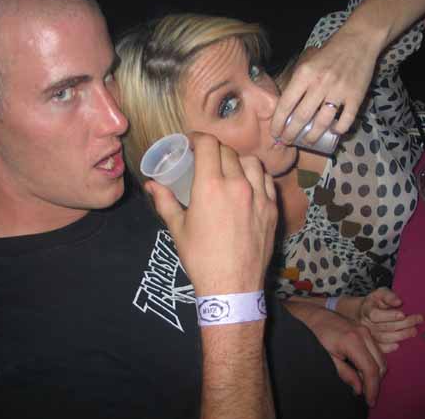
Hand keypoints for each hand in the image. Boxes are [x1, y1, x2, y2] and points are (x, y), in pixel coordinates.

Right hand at [145, 133, 277, 295]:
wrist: (233, 286)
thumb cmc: (201, 259)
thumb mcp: (178, 229)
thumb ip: (165, 201)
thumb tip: (151, 184)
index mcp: (210, 187)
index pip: (208, 145)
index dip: (198, 138)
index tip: (191, 142)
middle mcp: (237, 185)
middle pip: (227, 151)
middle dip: (213, 150)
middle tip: (205, 158)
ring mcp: (258, 196)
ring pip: (250, 162)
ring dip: (236, 160)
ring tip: (228, 169)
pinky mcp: (272, 208)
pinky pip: (266, 180)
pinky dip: (255, 176)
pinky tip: (247, 184)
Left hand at [270, 26, 381, 144]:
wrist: (359, 40)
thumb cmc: (329, 52)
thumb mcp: (307, 62)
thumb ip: (297, 82)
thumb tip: (285, 107)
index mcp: (305, 74)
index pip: (286, 104)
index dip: (278, 123)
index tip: (275, 133)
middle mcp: (320, 84)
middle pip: (301, 117)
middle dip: (290, 134)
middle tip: (287, 141)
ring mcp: (339, 91)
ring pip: (322, 123)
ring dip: (312, 136)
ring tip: (307, 141)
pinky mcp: (356, 96)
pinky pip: (345, 120)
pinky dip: (338, 129)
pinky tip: (333, 131)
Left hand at [284, 300, 384, 406]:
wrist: (312, 315)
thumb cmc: (316, 335)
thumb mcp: (327, 357)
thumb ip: (345, 373)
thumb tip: (359, 389)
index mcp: (353, 341)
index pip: (371, 370)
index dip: (372, 388)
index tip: (370, 401)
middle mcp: (363, 334)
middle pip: (380, 364)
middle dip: (375, 382)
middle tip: (365, 394)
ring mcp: (365, 330)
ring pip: (380, 357)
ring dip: (375, 372)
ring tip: (361, 382)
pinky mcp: (364, 329)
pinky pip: (375, 349)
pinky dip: (373, 362)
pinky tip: (361, 370)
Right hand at [358, 287, 423, 352]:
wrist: (366, 312)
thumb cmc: (376, 302)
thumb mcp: (381, 293)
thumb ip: (389, 296)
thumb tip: (398, 301)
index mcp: (367, 309)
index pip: (376, 315)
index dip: (389, 316)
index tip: (403, 314)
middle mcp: (366, 323)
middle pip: (384, 327)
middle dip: (403, 324)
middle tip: (418, 320)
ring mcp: (369, 334)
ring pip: (384, 338)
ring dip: (401, 335)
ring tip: (413, 331)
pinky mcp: (372, 343)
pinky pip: (380, 348)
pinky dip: (389, 348)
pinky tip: (398, 344)